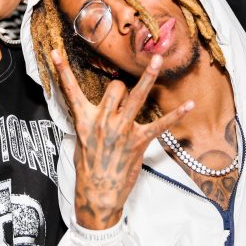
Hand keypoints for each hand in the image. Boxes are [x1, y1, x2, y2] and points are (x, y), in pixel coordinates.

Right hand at [52, 50, 193, 229]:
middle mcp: (103, 121)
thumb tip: (95, 111)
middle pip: (115, 88)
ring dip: (148, 76)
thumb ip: (88, 122)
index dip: (62, 71)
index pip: (70, 91)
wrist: (98, 193)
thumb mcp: (80, 141)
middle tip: (123, 95)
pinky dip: (176, 115)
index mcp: (85, 120)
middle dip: (121, 87)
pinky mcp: (138, 141)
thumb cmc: (89, 168)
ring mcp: (122, 130)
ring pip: (137, 96)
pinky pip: (160, 124)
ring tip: (157, 59)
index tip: (56, 52)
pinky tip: (189, 105)